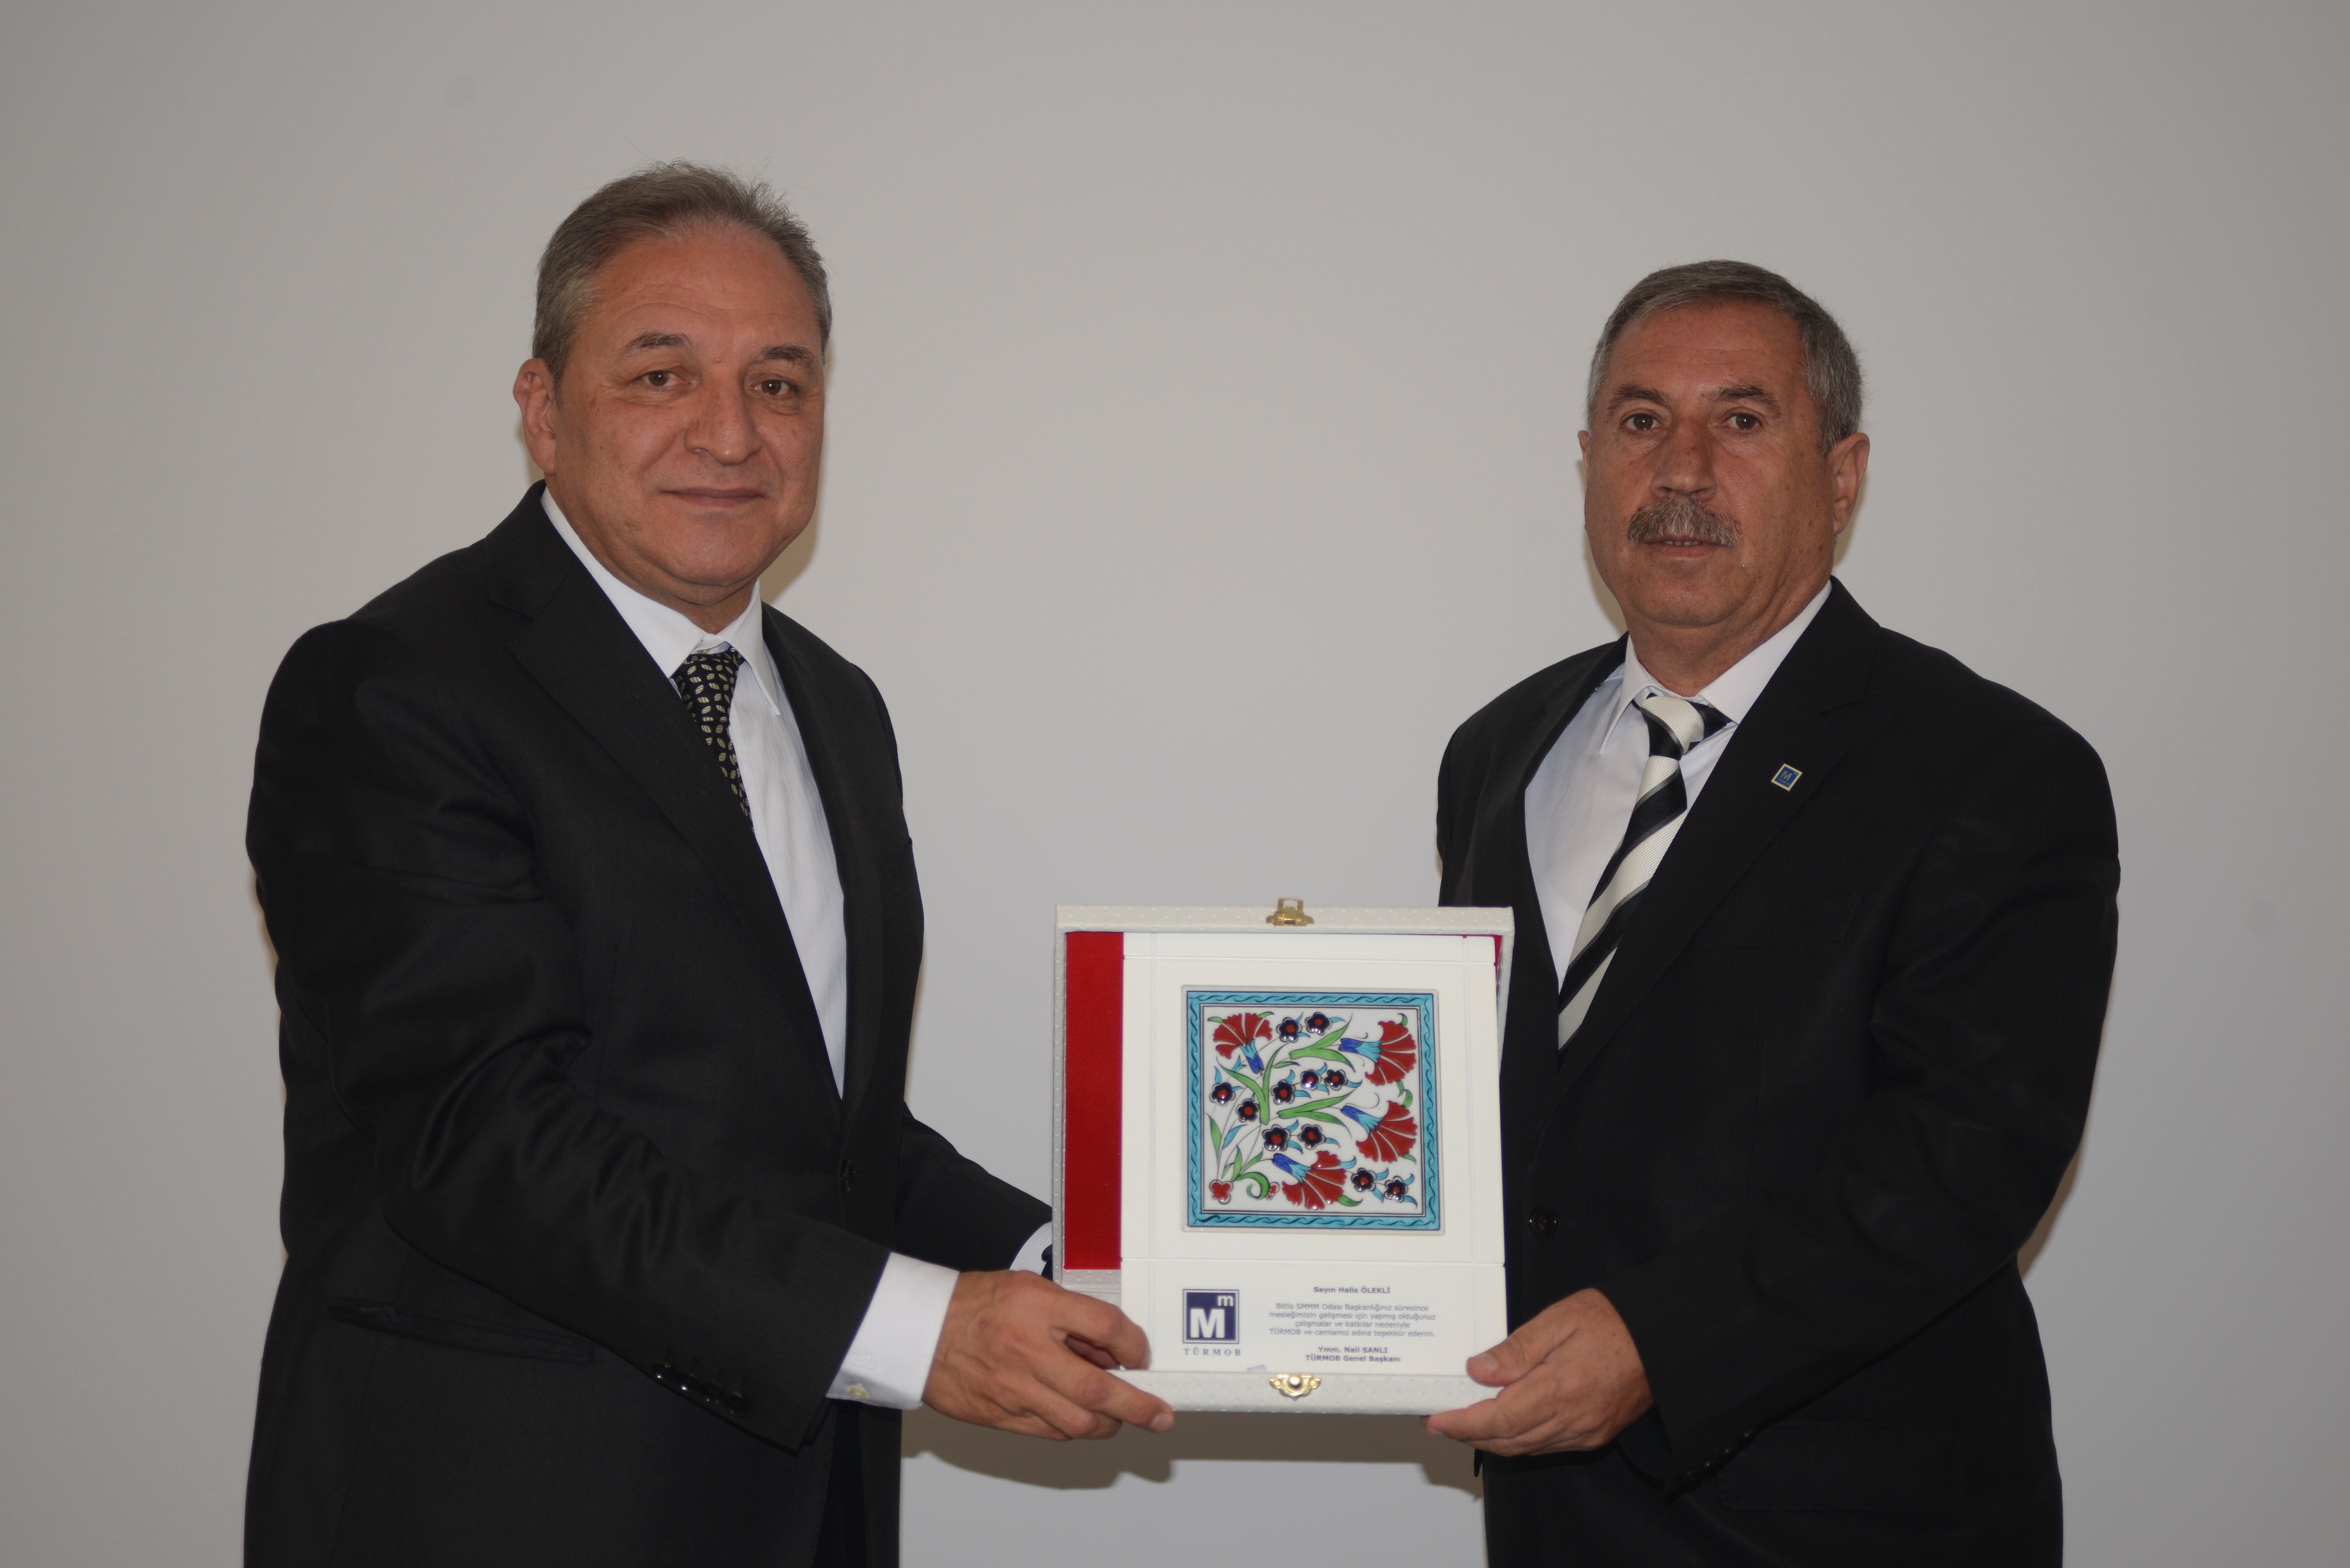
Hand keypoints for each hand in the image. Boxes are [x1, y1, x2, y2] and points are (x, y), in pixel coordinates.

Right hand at [922, 1270, 1175, 1439]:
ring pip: (1079, 1423)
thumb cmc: (973, 1306)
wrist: (920, 1332)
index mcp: (1036, 1306)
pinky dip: (1075, 1429)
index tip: (1141, 1355)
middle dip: (1138, 1407)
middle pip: (1098, 1388)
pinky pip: (1052, 1433)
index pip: (1105, 1326)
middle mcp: (1027, 1349)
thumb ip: (1072, 1316)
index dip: (1134, 1344)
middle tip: (1160, 1415)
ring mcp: (1014, 1388)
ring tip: (1121, 1417)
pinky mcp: (1002, 1417)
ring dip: (1109, 1424)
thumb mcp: (1028, 1289)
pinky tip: (1082, 1419)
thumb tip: (1112, 1350)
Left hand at [1423, 1287, 1651, 1456]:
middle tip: (1441, 1420)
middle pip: (1508, 1441)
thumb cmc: (1616, 1322)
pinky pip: (1548, 1445)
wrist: (1663, 1339)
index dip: (1462, 1423)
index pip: (1498, 1419)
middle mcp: (1574, 1419)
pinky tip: (1507, 1423)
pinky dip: (1521, 1439)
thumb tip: (1478, 1371)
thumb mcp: (1559, 1320)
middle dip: (1470, 1434)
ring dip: (1493, 1439)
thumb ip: (1516, 1350)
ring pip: (1526, 1448)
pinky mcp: (1596, 1434)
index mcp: (1561, 1388)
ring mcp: (1586, 1432)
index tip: (1436, 1419)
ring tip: (1466, 1421)